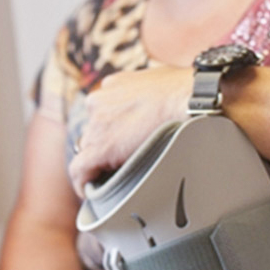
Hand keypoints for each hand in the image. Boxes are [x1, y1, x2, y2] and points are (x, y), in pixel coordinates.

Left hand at [67, 64, 192, 189]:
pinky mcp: (100, 148)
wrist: (189, 100)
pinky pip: (80, 169)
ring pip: (88, 149)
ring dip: (99, 161)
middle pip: (93, 130)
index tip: (122, 138)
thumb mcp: (157, 79)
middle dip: (106, 143)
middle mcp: (98, 102)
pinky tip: (88, 191)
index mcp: (112, 85)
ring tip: (115, 174)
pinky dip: (82, 182)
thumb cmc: (183, 90)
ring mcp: (97, 125)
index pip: (102, 111)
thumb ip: (144, 92)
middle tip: (124, 157)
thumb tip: (154, 104)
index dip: (112, 127)